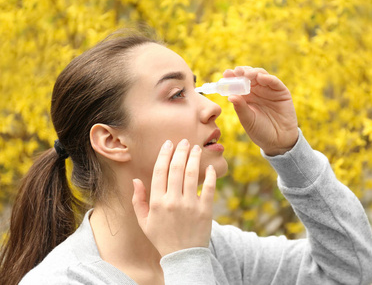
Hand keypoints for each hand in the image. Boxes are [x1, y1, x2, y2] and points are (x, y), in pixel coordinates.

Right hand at [132, 139, 215, 256]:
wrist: (183, 256)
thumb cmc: (162, 237)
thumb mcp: (144, 221)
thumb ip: (139, 200)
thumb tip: (136, 180)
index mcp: (157, 202)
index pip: (160, 171)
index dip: (164, 154)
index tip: (168, 144)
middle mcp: (173, 201)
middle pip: (177, 169)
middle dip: (181, 151)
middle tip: (185, 141)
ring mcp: (190, 205)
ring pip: (192, 175)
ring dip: (194, 158)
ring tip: (196, 149)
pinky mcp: (205, 210)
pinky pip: (209, 189)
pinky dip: (210, 176)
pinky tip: (209, 167)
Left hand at [224, 66, 298, 155]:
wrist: (278, 141)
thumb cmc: (260, 131)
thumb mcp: (248, 120)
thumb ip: (240, 108)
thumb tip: (230, 96)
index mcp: (246, 97)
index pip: (237, 83)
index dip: (232, 78)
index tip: (226, 74)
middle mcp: (257, 91)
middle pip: (248, 76)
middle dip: (242, 72)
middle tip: (236, 71)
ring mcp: (269, 90)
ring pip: (260, 75)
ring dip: (253, 72)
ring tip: (246, 74)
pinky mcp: (281, 92)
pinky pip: (274, 82)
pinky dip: (267, 78)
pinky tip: (260, 77)